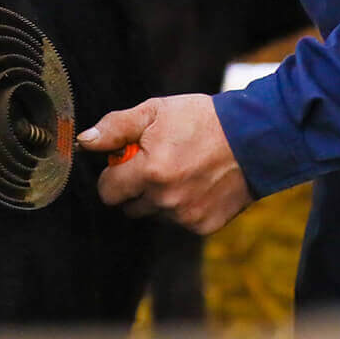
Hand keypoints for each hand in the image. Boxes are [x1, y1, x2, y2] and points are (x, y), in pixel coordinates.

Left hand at [79, 94, 251, 235]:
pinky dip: (182, 206)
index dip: (113, 174)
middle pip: (128, 206)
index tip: (126, 161)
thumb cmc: (202, 120)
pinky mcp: (203, 226)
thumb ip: (116, 127)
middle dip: (134, 187)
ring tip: (181, 170)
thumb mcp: (155, 111)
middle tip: (155, 162)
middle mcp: (166, 200)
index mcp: (150, 171)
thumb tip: (85, 141)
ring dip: (158, 198)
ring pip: (153, 214)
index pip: (107, 190)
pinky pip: (178, 222)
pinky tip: (197, 183)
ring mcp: (185, 216)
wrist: (254, 138)